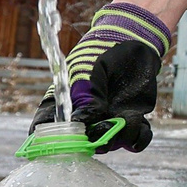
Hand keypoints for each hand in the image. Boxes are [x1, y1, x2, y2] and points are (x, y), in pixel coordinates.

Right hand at [33, 1, 174, 153]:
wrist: (132, 42)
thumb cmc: (100, 52)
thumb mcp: (87, 71)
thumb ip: (85, 97)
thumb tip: (82, 124)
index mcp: (65, 106)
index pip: (47, 129)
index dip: (51, 141)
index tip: (63, 144)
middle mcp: (85, 119)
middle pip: (84, 144)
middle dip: (96, 140)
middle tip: (107, 123)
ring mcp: (108, 121)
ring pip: (110, 145)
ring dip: (120, 135)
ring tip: (128, 116)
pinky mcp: (130, 121)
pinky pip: (135, 141)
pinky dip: (139, 136)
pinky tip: (138, 119)